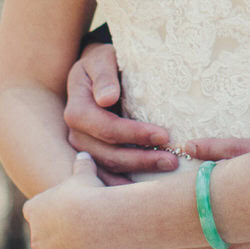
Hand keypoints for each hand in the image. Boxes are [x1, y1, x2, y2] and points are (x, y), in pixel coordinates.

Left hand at [22, 152, 111, 248]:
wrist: (97, 222)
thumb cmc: (88, 195)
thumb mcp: (85, 175)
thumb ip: (82, 165)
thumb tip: (84, 154)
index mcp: (34, 210)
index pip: (34, 211)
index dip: (49, 211)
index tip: (64, 209)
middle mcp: (35, 235)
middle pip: (41, 235)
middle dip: (55, 233)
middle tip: (76, 228)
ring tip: (81, 247)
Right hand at [64, 43, 175, 182]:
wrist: (94, 72)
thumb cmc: (103, 63)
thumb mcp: (102, 59)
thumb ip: (104, 75)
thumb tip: (106, 99)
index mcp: (76, 109)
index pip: (107, 128)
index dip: (135, 134)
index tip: (164, 135)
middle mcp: (76, 134)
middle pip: (109, 154)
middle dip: (142, 158)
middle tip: (174, 159)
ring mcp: (82, 148)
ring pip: (109, 168)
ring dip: (139, 171)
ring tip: (169, 166)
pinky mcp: (92, 157)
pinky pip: (107, 176)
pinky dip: (125, 185)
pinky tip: (146, 189)